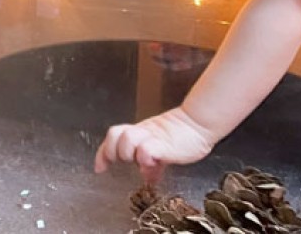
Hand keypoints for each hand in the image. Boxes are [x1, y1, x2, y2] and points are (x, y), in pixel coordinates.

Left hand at [94, 107, 217, 182]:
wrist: (200, 123)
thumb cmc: (184, 136)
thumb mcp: (163, 151)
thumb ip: (152, 162)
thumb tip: (148, 176)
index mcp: (140, 133)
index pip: (113, 137)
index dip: (103, 153)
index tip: (100, 168)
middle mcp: (142, 133)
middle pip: (114, 134)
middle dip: (115, 152)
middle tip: (128, 161)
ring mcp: (152, 137)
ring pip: (126, 139)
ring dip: (130, 153)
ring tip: (143, 160)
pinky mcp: (163, 144)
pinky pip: (146, 149)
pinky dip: (144, 157)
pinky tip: (153, 163)